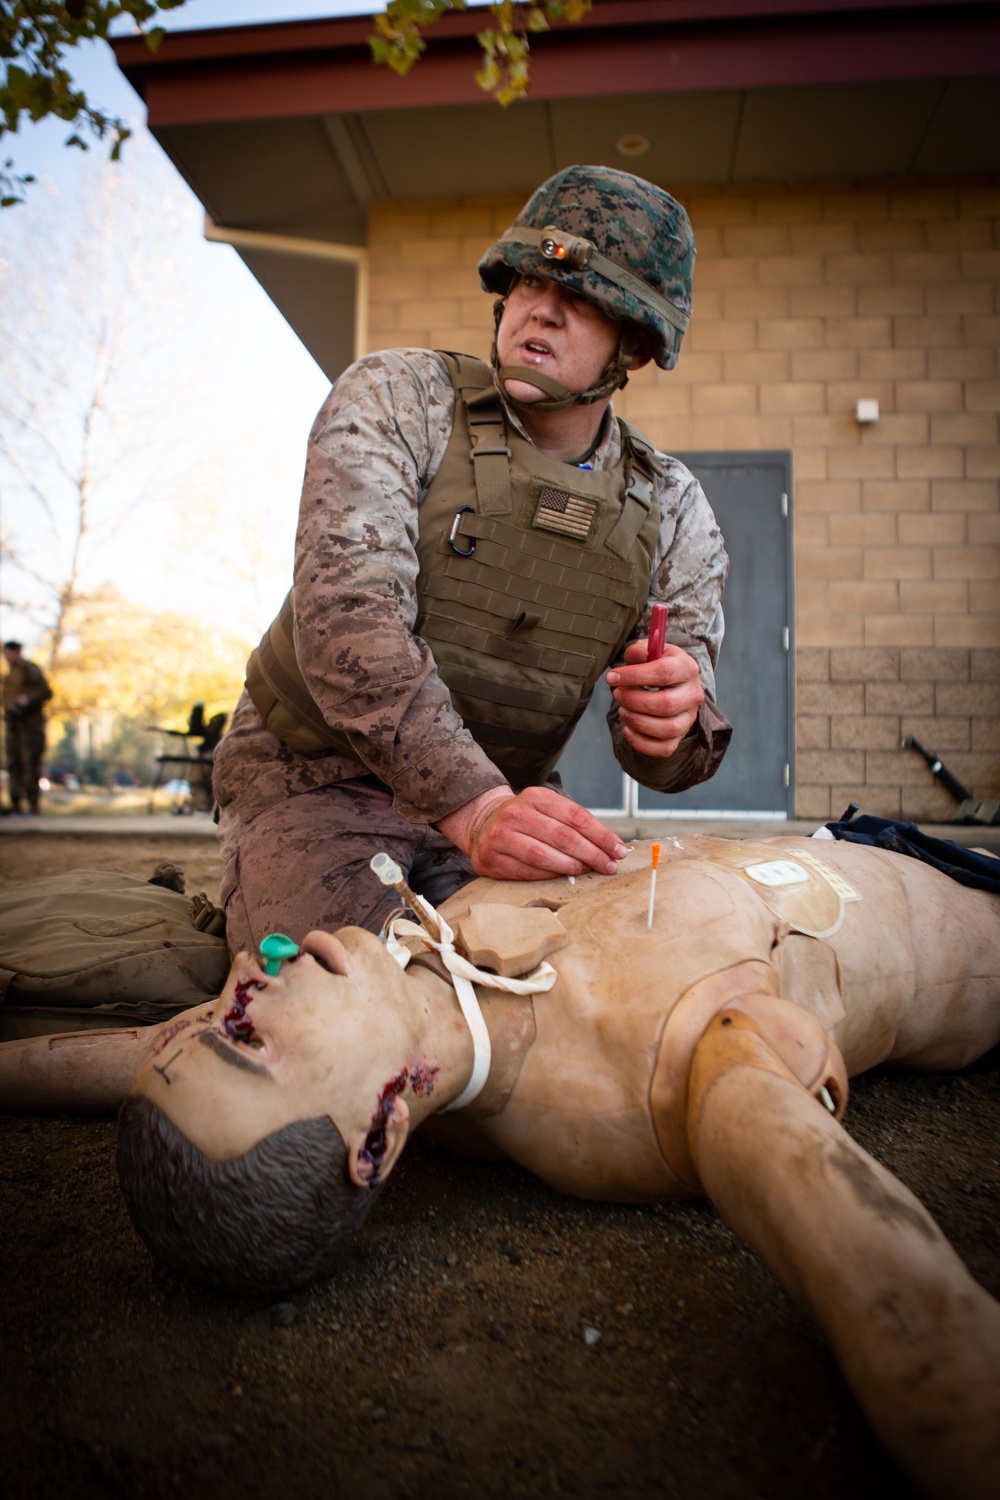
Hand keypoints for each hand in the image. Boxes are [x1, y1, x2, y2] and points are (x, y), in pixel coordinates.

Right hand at [436, 784, 628, 880]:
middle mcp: (515, 813)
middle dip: (592, 853)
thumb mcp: (548, 809)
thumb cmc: (527, 821)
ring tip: (588, 870)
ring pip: (543, 855)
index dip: (601, 835)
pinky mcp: (489, 859)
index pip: (576, 816)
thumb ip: (574, 823)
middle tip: (609, 866)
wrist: (482, 823)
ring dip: (571, 866)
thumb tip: (611, 846)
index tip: (619, 850)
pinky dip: (547, 875)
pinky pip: (525, 871)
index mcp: (535, 796)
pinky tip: (562, 876)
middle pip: (562, 836)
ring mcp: (499, 836)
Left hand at [606, 641, 703, 758]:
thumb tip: (635, 654)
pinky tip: (627, 728)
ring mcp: (688, 718)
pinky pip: (664, 749)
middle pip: (666, 704)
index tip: (612, 677)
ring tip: (622, 710)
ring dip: (637, 721)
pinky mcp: (679, 737)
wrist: (670, 685)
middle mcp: (693, 695)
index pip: (664, 673)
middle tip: (617, 694)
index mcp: (687, 668)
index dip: (634, 676)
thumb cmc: (655, 666)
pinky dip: (640, 742)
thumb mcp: (648, 652)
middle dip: (634, 701)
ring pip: (667, 729)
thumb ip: (640, 651)